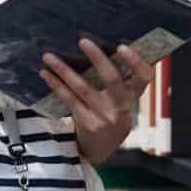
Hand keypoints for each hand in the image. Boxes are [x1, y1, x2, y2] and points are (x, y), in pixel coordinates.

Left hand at [39, 39, 152, 163]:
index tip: (122, 46)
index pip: (144, 77)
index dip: (136, 61)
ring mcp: (104, 116)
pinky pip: (69, 99)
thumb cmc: (111, 116)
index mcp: (133, 96)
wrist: (101, 149)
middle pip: (112, 79)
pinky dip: (56, 85)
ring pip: (83, 88)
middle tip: (83, 41)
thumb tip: (100, 48)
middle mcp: (121, 107)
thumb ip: (119, 82)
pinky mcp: (87, 123)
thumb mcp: (123, 102)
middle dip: (97, 58)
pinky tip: (45, 73)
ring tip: (49, 56)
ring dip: (64, 70)